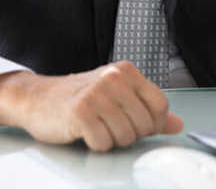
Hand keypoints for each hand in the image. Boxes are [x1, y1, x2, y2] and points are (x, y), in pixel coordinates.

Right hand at [0, 61, 183, 150]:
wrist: (37, 98)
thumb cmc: (77, 97)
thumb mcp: (116, 97)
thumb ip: (148, 109)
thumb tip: (177, 123)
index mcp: (125, 71)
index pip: (161, 105)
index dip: (151, 123)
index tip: (135, 122)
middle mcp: (112, 77)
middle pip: (144, 125)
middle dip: (129, 134)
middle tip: (108, 124)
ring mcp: (96, 93)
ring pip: (125, 137)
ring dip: (111, 139)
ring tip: (96, 126)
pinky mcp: (80, 112)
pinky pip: (103, 143)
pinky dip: (95, 144)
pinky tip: (84, 131)